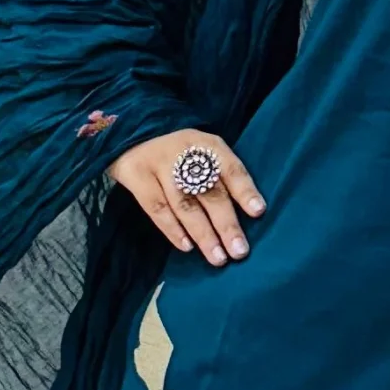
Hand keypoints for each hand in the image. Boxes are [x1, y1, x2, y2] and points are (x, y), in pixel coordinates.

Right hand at [107, 128, 264, 266]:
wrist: (131, 131)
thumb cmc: (179, 152)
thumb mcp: (202, 152)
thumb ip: (220, 176)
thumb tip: (247, 215)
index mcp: (207, 145)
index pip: (230, 168)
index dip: (244, 190)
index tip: (258, 211)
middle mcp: (185, 153)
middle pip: (210, 192)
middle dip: (226, 224)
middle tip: (239, 252)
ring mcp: (160, 164)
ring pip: (185, 205)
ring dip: (203, 234)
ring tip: (218, 258)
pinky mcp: (137, 175)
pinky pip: (157, 208)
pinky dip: (173, 229)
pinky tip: (187, 247)